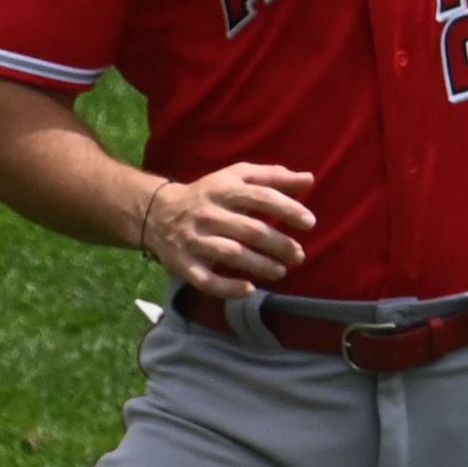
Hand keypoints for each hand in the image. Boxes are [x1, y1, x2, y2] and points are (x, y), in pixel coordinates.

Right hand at [139, 161, 316, 293]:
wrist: (158, 212)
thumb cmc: (209, 195)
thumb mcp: (236, 177)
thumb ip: (272, 177)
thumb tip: (308, 179)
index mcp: (224, 189)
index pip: (260, 197)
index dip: (287, 209)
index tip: (309, 222)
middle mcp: (208, 214)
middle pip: (250, 230)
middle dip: (278, 244)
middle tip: (298, 255)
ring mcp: (194, 240)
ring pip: (231, 254)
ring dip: (260, 265)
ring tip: (280, 271)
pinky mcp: (184, 264)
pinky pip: (207, 280)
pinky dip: (228, 287)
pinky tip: (249, 289)